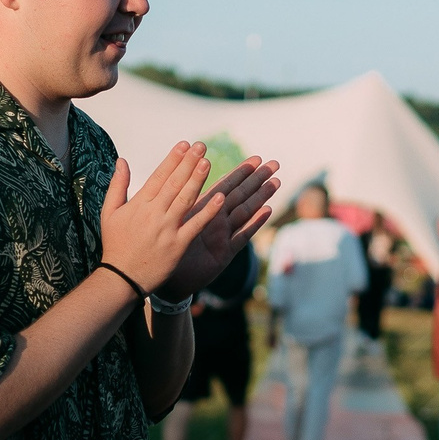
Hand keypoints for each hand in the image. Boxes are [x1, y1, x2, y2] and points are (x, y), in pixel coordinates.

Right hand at [97, 143, 217, 295]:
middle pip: (174, 183)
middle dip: (188, 163)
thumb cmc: (115, 244)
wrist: (121, 278)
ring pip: (186, 199)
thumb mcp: (109, 212)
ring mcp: (167, 229)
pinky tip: (220, 197)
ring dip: (198, 179)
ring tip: (208, 162)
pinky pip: (196, 225)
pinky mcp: (178, 245)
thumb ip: (118, 185)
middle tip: (201, 146)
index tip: (184, 144)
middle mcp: (154, 213)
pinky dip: (208, 211)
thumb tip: (122, 160)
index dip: (173, 159)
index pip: (159, 176)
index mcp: (139, 204)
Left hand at [160, 155, 282, 299]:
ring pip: (245, 212)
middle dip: (257, 179)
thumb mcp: (168, 220)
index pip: (225, 186)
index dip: (240, 172)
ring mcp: (222, 236)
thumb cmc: (162, 250)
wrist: (166, 281)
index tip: (256, 158)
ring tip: (275, 181)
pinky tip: (266, 210)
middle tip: (274, 164)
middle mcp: (216, 221)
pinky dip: (254, 223)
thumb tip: (170, 174)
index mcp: (202, 210)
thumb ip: (173, 198)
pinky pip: (241, 236)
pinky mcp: (224, 254)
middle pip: (240, 195)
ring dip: (261, 196)